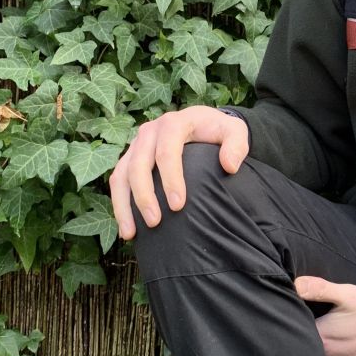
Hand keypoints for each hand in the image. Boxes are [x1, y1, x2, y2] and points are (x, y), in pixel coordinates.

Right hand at [109, 105, 249, 239]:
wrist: (203, 123)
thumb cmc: (218, 130)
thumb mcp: (236, 131)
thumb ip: (237, 145)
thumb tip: (229, 166)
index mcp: (173, 124)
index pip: (166, 152)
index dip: (170, 179)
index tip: (178, 205)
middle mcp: (149, 132)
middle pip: (139, 165)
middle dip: (144, 196)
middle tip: (155, 222)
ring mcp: (136, 145)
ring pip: (121, 175)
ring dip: (124, 205)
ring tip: (131, 233)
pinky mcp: (130, 158)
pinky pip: (118, 182)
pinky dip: (119, 205)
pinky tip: (127, 229)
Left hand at [295, 277, 355, 355]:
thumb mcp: (350, 293)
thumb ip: (320, 288)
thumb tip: (295, 283)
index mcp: (322, 336)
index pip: (295, 332)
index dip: (290, 325)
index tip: (287, 321)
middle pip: (303, 353)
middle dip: (299, 344)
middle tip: (294, 336)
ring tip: (307, 352)